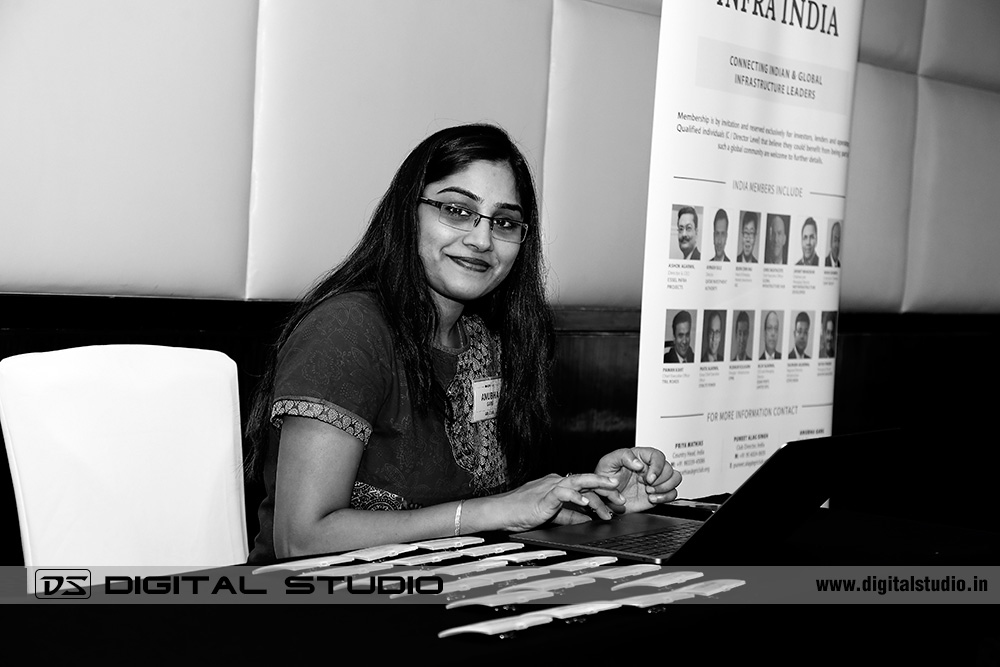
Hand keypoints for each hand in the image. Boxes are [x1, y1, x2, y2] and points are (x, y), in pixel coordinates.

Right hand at [496, 473, 620, 532]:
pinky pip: (562, 493)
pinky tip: (586, 502)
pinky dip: (575, 496)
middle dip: (606, 488)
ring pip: (578, 481)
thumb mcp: (553, 515)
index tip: (617, 503)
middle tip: (621, 496)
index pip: (585, 487)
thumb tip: (588, 518)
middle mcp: (556, 482)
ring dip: (596, 486)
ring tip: (611, 489)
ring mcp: (550, 486)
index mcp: (558, 485)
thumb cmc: (521, 512)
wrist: (501, 512)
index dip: (603, 494)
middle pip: (586, 481)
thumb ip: (571, 515)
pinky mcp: (544, 496)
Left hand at [587, 447, 681, 515]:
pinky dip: (666, 497)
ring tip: (650, 492)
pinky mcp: (658, 493)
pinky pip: (673, 493)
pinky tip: (652, 499)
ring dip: (666, 487)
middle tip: (647, 486)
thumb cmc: (605, 477)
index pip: (658, 456)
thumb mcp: (607, 462)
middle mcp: (650, 468)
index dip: (657, 467)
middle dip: (660, 479)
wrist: (605, 498)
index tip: (649, 478)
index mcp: (640, 457)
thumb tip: (639, 463)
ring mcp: (655, 481)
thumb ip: (622, 456)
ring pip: (675, 478)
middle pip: (669, 468)